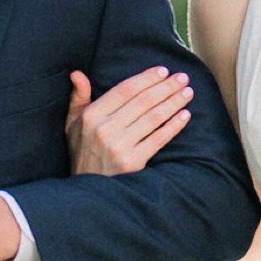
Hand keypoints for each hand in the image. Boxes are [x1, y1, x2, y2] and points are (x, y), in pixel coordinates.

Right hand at [66, 64, 193, 176]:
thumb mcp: (72, 124)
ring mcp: (120, 147)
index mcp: (91, 116)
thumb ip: (78, 97)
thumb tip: (77, 73)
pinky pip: (158, 139)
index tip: (163, 70)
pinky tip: (185, 115)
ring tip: (188, 92)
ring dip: (174, 103)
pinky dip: (173, 126)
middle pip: (143, 102)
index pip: (124, 90)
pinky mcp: (133, 162)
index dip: (146, 79)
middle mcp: (105, 129)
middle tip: (183, 77)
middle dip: (166, 87)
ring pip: (153, 118)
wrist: (87, 190)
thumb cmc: (82, 151)